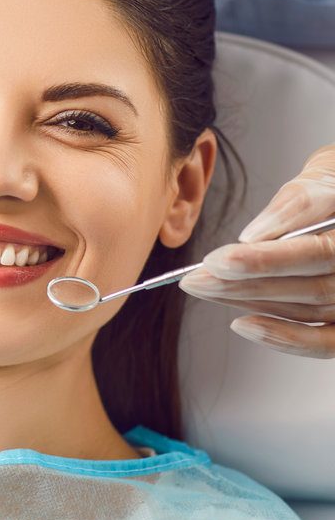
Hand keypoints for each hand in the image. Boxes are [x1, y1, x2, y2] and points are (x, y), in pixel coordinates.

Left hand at [180, 144, 334, 357]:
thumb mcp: (323, 178)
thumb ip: (296, 204)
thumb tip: (253, 238)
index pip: (320, 252)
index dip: (268, 259)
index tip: (221, 259)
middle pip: (312, 287)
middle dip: (246, 283)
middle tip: (197, 278)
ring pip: (310, 310)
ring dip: (250, 302)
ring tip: (204, 288)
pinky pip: (324, 341)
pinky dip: (284, 338)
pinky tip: (242, 324)